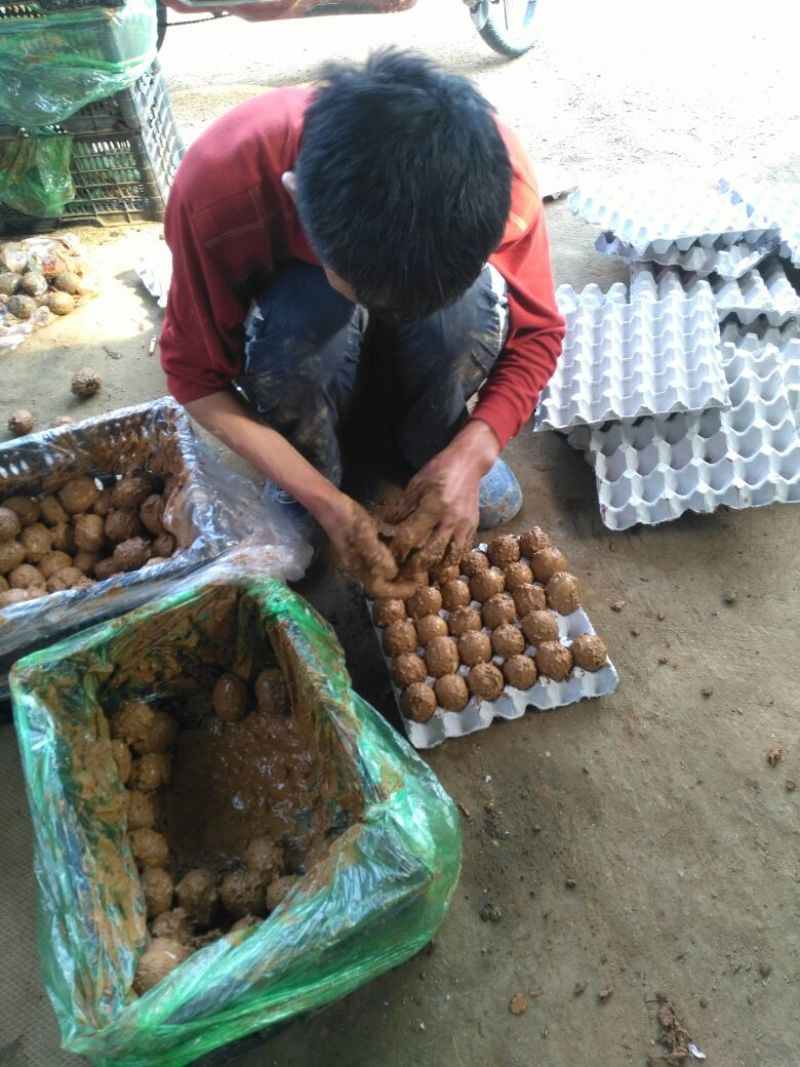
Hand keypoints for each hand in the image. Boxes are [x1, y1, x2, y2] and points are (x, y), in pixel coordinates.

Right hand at [317, 491, 418, 598]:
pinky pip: (380, 559)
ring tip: (414, 567)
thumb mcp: (363, 534)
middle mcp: (360, 566)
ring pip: (381, 572)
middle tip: (419, 577)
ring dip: (398, 572)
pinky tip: (402, 550)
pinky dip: (393, 559)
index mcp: (359, 567)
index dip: (398, 591)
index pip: (379, 590)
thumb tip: (392, 574)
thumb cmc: (346, 518)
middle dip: (400, 584)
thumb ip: (376, 555)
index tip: (415, 586)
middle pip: (381, 584)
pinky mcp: (362, 546)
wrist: (329, 504)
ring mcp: (360, 557)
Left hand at [390, 420, 499, 563]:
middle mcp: (450, 519)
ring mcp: (465, 525)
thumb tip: (387, 524)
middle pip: (431, 554)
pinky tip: (439, 560)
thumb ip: (402, 507)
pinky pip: (462, 551)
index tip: (391, 555)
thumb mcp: (416, 484)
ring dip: (435, 567)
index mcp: (433, 507)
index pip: (411, 537)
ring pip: (450, 558)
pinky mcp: (473, 527)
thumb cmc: (440, 470)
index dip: (398, 549)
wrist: (469, 463)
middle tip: (404, 572)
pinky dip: (450, 559)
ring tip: (422, 570)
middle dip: (415, 566)